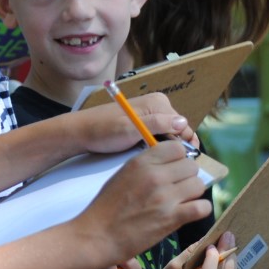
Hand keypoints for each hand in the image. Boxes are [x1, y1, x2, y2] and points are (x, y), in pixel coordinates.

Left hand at [72, 93, 193, 155]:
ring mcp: (151, 113)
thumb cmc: (104, 130)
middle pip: (179, 129)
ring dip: (168, 147)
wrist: (83, 132)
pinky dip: (160, 145)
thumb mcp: (130, 129)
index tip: (183, 162)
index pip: (183, 125)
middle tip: (172, 165)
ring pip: (170, 134)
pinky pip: (160, 135)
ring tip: (163, 163)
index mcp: (158, 103)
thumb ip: (157, 125)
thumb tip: (183, 123)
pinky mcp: (145, 122)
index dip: (185, 144)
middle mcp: (158, 105)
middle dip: (178, 146)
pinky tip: (154, 156)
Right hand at [79, 140, 210, 264]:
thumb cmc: (107, 206)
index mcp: (142, 162)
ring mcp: (165, 197)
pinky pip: (202, 207)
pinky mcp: (172, 218)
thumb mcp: (123, 175)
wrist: (98, 235)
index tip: (175, 169)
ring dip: (194, 194)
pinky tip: (189, 213)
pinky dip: (200, 210)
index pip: (178, 148)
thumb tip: (169, 164)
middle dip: (188, 176)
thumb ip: (146, 166)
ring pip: (199, 185)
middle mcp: (156, 175)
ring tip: (183, 201)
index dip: (179, 159)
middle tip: (179, 188)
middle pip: (192, 166)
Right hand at [155, 232, 237, 268]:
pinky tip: (227, 249)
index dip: (212, 257)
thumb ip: (189, 253)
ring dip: (230, 255)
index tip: (210, 243)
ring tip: (229, 238)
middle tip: (228, 234)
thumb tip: (205, 239)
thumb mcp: (173, 266)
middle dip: (226, 251)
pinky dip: (228, 261)